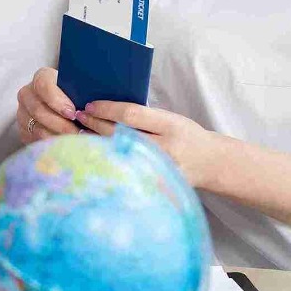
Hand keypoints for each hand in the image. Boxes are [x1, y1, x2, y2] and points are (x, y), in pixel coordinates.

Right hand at [16, 68, 79, 143]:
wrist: (61, 104)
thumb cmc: (75, 94)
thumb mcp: (78, 86)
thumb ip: (82, 90)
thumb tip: (92, 102)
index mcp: (41, 78)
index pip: (44, 86)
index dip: (57, 101)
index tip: (73, 113)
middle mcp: (27, 95)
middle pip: (39, 111)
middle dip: (61, 124)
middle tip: (79, 133)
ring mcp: (23, 114)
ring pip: (38, 129)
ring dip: (58, 137)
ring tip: (77, 142)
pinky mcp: (24, 131)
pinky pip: (36, 141)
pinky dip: (53, 145)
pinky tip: (67, 147)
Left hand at [78, 102, 219, 188]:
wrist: (211, 162)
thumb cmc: (187, 136)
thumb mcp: (171, 119)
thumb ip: (145, 118)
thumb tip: (107, 111)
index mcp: (170, 125)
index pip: (132, 114)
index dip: (107, 109)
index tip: (89, 105)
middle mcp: (165, 147)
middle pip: (120, 134)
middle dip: (95, 124)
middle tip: (79, 117)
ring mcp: (160, 169)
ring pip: (118, 154)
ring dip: (95, 144)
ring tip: (80, 134)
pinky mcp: (155, 185)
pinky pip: (125, 172)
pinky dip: (107, 162)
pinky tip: (94, 156)